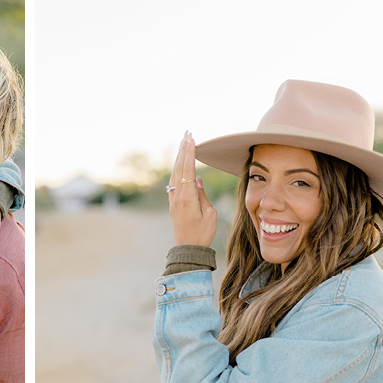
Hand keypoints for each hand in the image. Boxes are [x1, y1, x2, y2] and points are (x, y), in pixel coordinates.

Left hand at [168, 131, 216, 246]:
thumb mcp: (209, 214)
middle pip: (179, 168)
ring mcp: (173, 200)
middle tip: (186, 133)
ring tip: (182, 143)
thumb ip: (202, 194)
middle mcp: (178, 196)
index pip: (188, 170)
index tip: (191, 139)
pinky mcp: (173, 203)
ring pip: (174, 174)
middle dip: (183, 150)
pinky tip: (178, 164)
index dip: (189, 154)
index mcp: (188, 198)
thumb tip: (196, 179)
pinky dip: (176, 169)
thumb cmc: (202, 233)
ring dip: (179, 158)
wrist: (188, 248)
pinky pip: (173, 182)